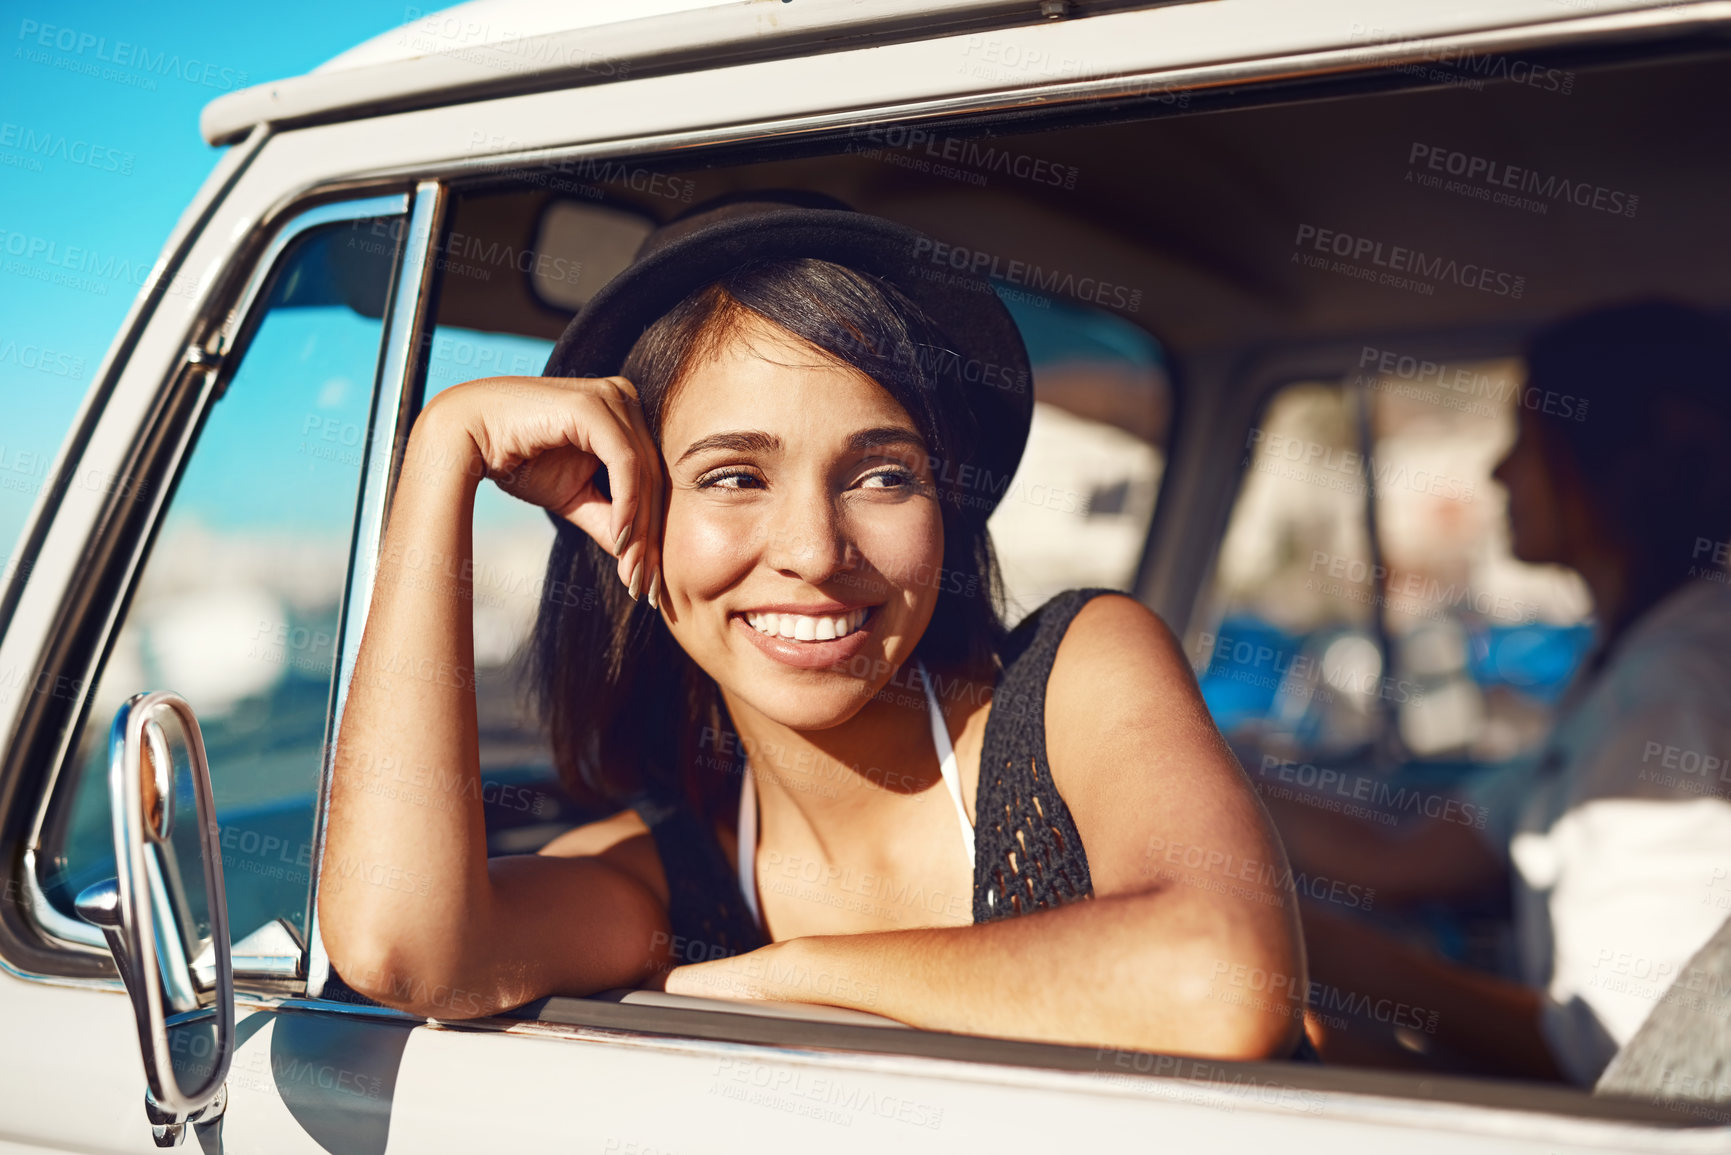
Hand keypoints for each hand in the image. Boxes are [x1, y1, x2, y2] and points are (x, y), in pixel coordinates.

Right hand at [422, 375, 663, 603]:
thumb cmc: (518, 461)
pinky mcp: (593, 406)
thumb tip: (639, 561)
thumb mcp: (574, 497)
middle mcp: (624, 398)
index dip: (654, 530)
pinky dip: (626, 504)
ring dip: (639, 529)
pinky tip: (621, 540)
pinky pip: (624, 462)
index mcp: (624, 413)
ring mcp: (611, 397)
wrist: (465, 436)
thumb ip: (610, 520)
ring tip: (633, 572)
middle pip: (652, 476)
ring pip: (643, 473)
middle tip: (648, 586)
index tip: (651, 578)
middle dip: (650, 536)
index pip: (650, 476)